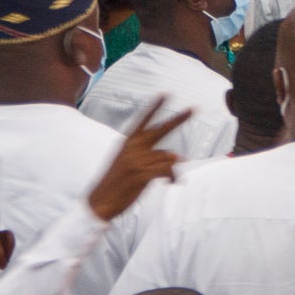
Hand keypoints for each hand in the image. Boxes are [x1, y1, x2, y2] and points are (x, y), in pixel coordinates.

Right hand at [85, 96, 192, 221]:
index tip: (165, 94)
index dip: (154, 107)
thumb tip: (177, 157)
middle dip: (178, 119)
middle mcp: (133, 147)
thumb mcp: (126, 163)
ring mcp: (137, 160)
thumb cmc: (115, 183)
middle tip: (194, 108)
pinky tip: (173, 182)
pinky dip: (172, 176)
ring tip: (173, 181)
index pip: (143, 120)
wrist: (100, 201)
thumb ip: (150, 156)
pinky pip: (166, 170)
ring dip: (173, 171)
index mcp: (127, 142)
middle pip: (161, 130)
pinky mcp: (140, 174)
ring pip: (167, 157)